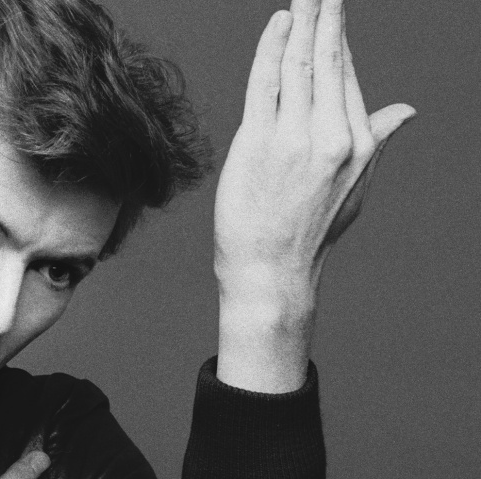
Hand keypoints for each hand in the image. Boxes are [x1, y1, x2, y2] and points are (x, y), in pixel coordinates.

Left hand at [213, 0, 414, 390]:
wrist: (271, 269)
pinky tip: (277, 26)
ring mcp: (295, 138)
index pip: (346, 77)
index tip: (333, 13)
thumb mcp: (355, 186)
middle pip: (327, 63)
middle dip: (325, 19)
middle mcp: (333, 136)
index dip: (338, 41)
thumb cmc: (308, 229)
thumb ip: (376, 140)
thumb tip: (404, 111)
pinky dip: (271, 49)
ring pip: (299, 66)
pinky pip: (265, 83)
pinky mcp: (259, 143)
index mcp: (359, 143)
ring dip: (300, 24)